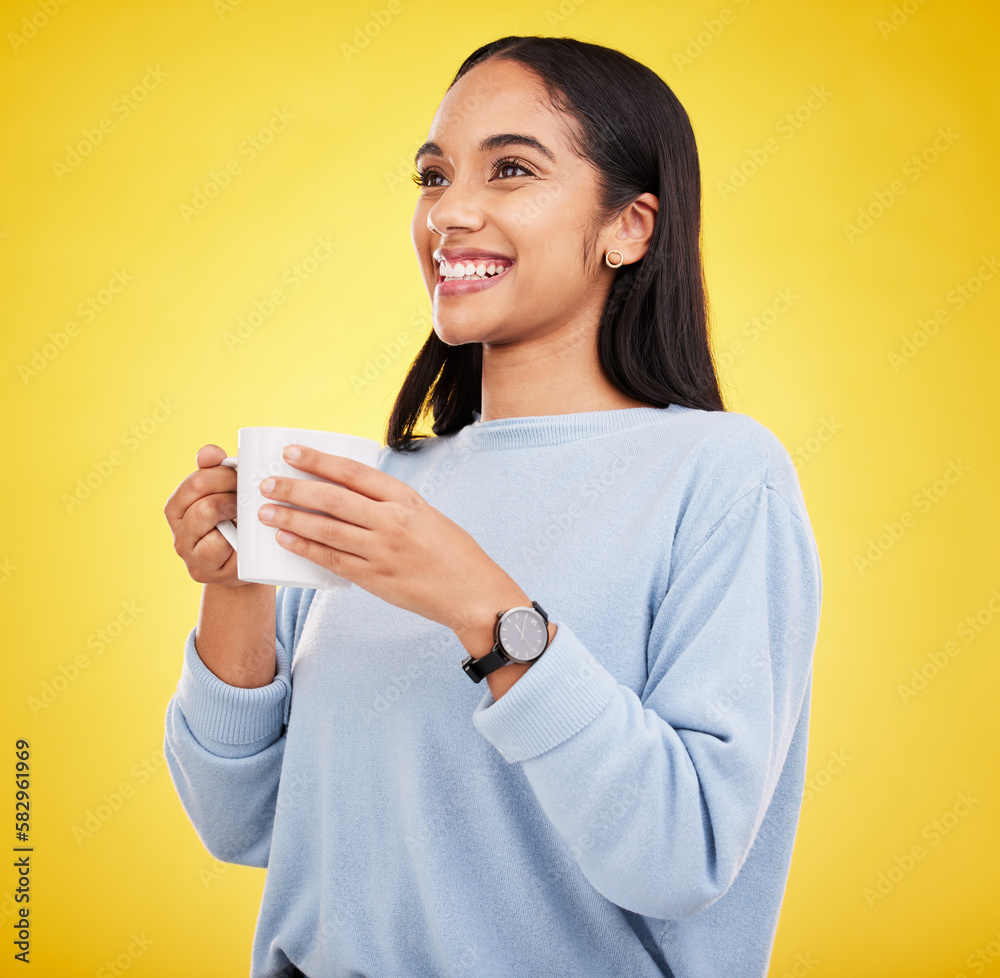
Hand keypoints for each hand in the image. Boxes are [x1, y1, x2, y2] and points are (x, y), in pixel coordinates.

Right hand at [163, 444, 246, 585]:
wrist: (247, 567)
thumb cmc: (238, 524)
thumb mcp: (227, 495)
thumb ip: (215, 471)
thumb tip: (209, 452)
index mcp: (177, 506)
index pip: (195, 482)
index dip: (223, 474)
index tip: (243, 474)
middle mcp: (177, 529)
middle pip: (202, 497)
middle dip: (231, 490)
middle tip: (250, 492)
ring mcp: (188, 551)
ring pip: (206, 513)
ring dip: (233, 509)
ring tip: (249, 511)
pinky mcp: (201, 569)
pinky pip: (217, 544)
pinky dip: (234, 538)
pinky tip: (245, 537)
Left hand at [256, 444, 527, 637]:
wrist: (475, 594)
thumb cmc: (454, 554)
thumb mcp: (427, 516)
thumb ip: (392, 506)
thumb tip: (351, 496)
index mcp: (406, 499)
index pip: (353, 472)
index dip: (319, 460)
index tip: (291, 451)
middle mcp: (392, 522)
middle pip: (332, 499)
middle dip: (294, 488)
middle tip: (266, 482)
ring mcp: (382, 552)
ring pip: (326, 529)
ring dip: (291, 518)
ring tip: (264, 510)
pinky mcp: (375, 580)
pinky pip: (332, 560)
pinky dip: (306, 548)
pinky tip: (286, 539)